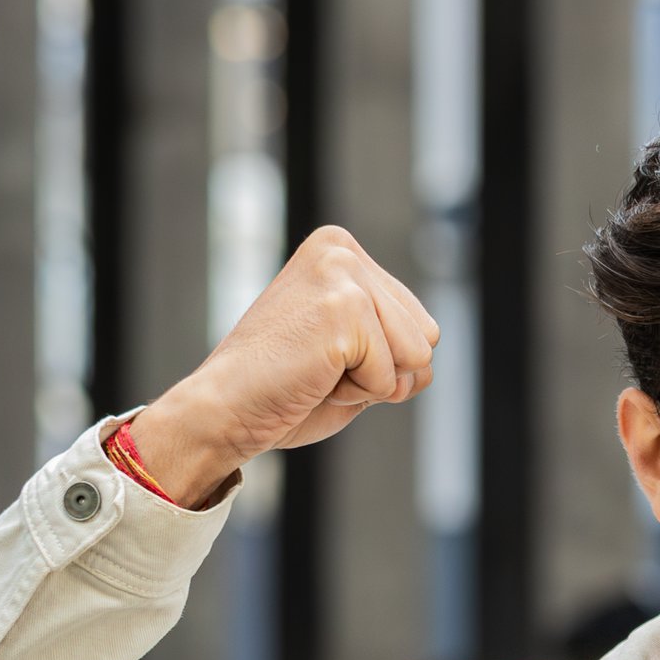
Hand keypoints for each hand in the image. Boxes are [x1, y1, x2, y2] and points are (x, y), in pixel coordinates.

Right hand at [123, 226, 439, 503]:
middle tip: (321, 369)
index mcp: (341, 250)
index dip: (384, 363)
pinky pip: (391, 377)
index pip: (422, 325)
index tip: (325, 358)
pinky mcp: (343, 308)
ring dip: (372, 383)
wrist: (225, 410)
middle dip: (384, 372)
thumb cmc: (284, 390)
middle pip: (428, 337)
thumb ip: (392, 337)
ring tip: (318, 371)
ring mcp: (342, 273)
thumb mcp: (350, 351)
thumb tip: (433, 341)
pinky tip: (313, 378)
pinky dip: (357, 394)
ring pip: (418, 356)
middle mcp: (342, 249)